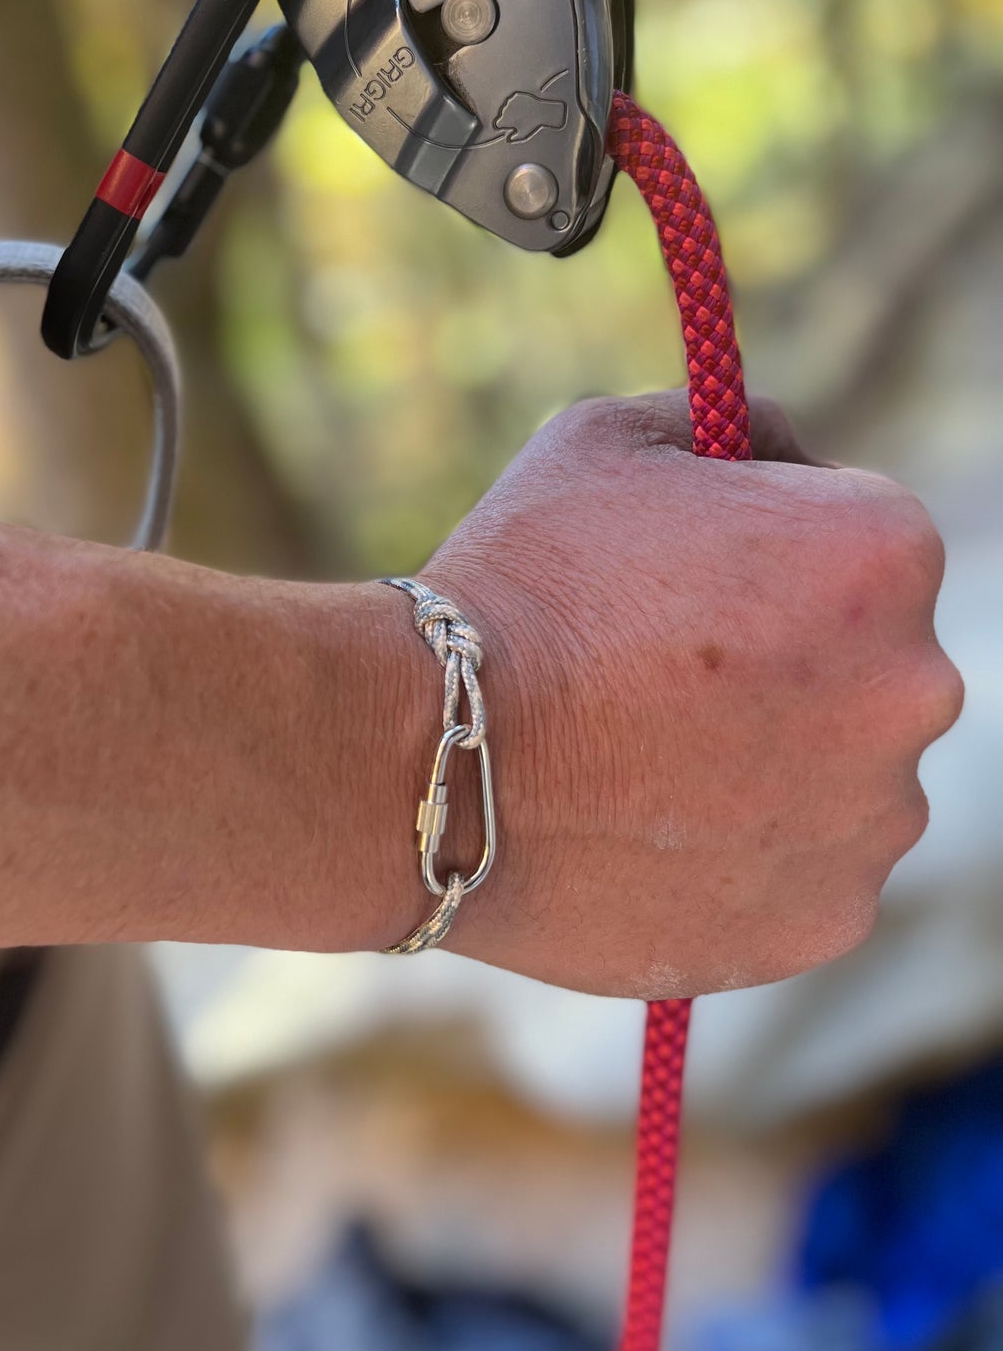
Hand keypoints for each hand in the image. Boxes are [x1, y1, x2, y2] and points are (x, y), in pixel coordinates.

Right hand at [418, 391, 962, 997]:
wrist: (435, 756)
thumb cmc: (519, 585)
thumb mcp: (610, 440)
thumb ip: (729, 430)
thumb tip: (776, 450)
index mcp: (884, 548)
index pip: (868, 539)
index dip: (776, 550)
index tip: (698, 579)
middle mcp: (915, 685)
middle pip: (870, 663)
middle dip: (790, 662)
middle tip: (664, 673)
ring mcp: (877, 816)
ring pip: (844, 775)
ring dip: (771, 762)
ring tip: (641, 758)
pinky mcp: (827, 920)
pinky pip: (805, 871)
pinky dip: (746, 856)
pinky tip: (650, 827)